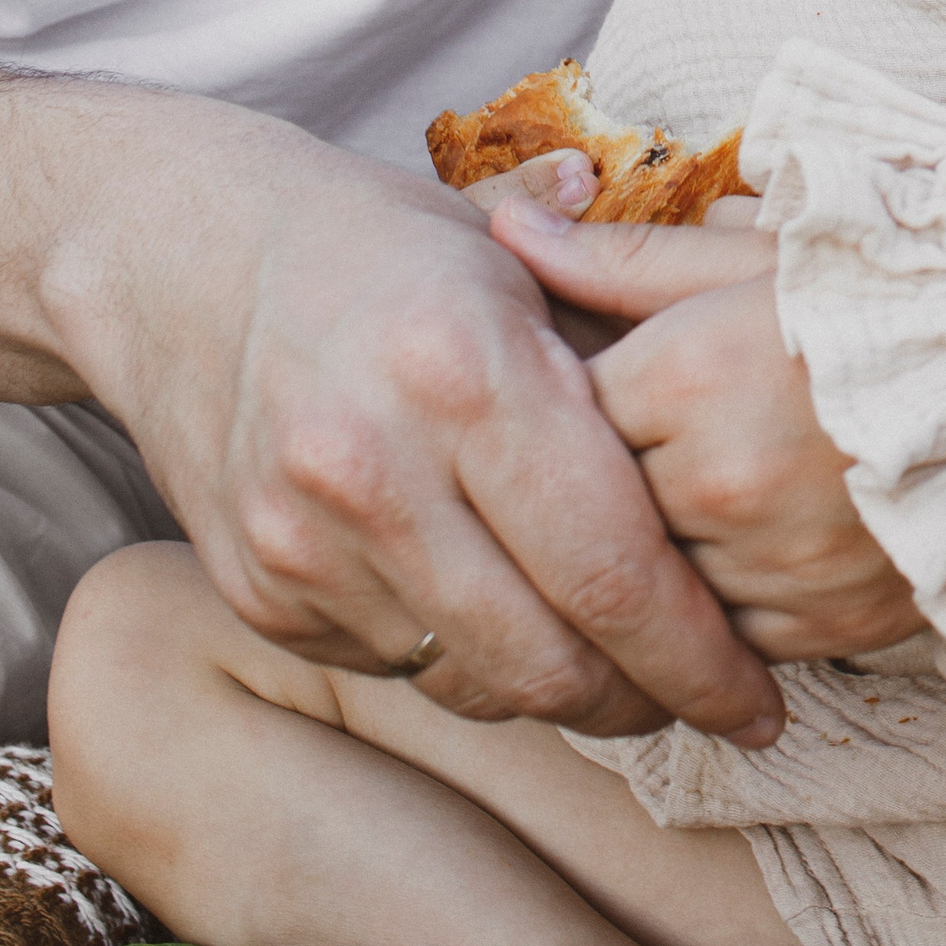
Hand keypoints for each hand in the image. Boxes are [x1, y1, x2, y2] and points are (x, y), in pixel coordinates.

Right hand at [50, 107, 783, 741]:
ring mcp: (303, 539)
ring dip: (565, 693)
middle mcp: (376, 466)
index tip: (764, 696)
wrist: (170, 252)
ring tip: (626, 666)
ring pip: (478, 684)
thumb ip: (638, 316)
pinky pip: (398, 670)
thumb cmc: (379, 244)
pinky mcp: (256, 590)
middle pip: (554, 660)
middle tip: (713, 700)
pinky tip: (510, 621)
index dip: (706, 658)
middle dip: (653, 701)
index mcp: (468, 370)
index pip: (618, 568)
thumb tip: (774, 354)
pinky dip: (469, 665)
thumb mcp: (517, 247)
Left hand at [490, 201, 926, 657]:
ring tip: (718, 500)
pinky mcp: (822, 627)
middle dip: (617, 483)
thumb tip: (509, 224)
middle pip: (601, 507)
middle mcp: (716, 479)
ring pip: (656, 586)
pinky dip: (728, 607)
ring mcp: (768, 564)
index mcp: (688, 374)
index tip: (609, 391)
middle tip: (662, 448)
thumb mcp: (761, 259)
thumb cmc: (901, 297)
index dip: (586, 403)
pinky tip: (754, 555)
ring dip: (668, 554)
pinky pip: (726, 641)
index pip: (568, 414)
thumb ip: (624, 257)